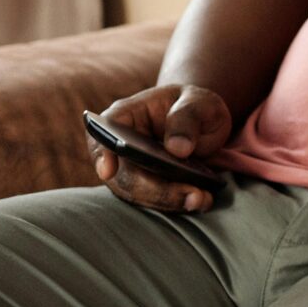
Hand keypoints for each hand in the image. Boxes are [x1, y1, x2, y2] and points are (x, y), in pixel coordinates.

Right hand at [87, 83, 231, 212]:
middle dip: (155, 190)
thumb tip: (177, 148)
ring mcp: (132, 170)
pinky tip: (202, 200)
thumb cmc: (195, 105)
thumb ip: (187, 118)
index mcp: (126, 115)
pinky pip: (156, 201)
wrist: (204, 122)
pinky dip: (178, 204)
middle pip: (123, 174)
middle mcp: (121, 145)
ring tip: (201, 198)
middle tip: (191, 193)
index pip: (104, 131)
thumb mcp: (198, 102)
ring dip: (168, 201)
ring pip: (138, 194)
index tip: (108, 171)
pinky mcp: (149, 187)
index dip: (102, 152)